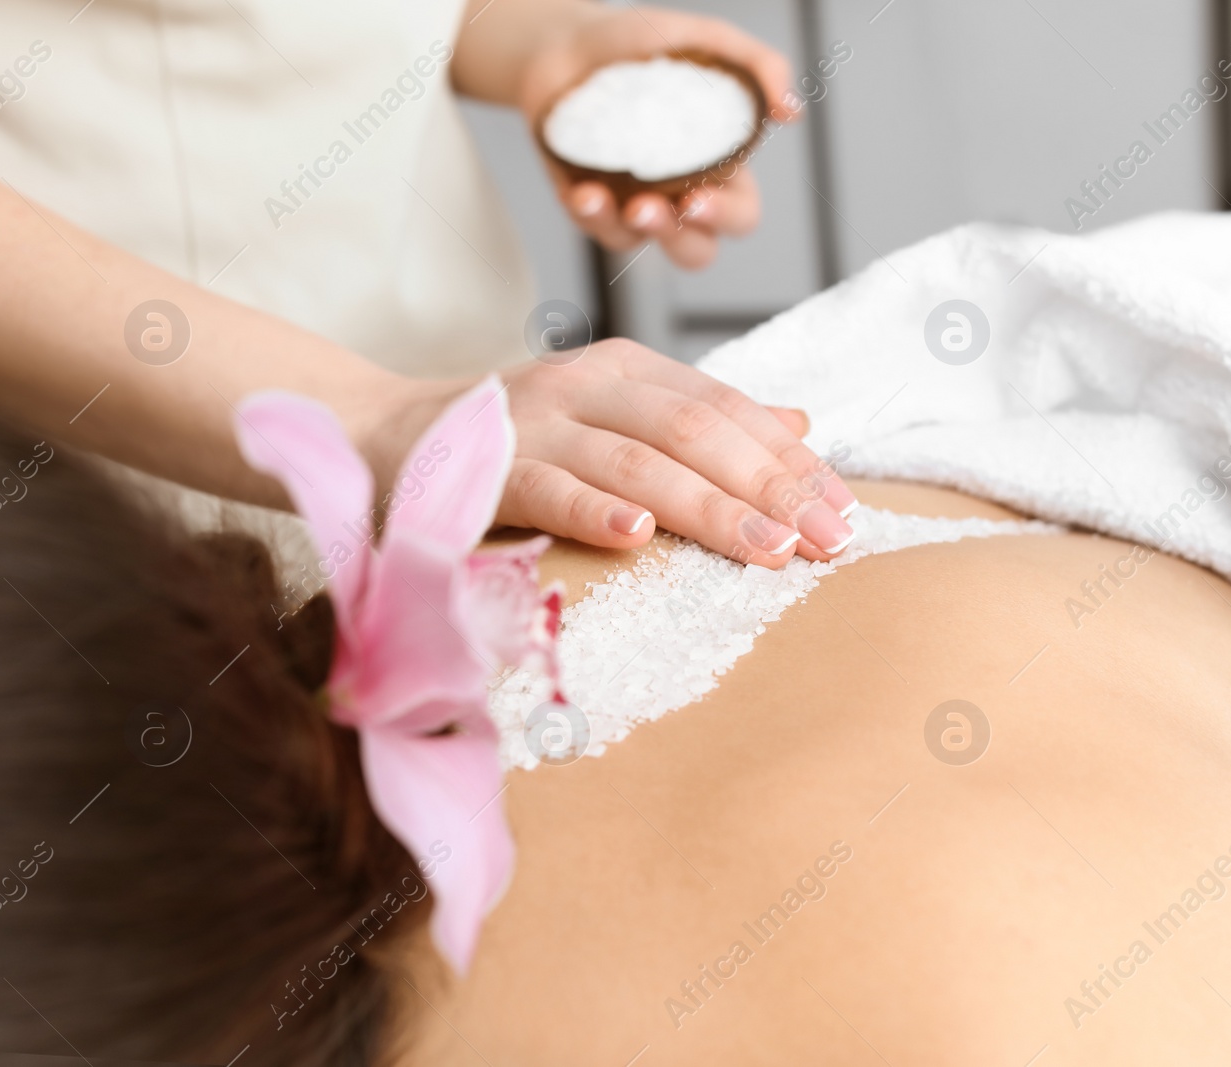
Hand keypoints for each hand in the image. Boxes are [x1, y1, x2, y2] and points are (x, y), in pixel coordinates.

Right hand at [489, 340, 858, 567]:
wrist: (387, 435)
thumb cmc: (517, 440)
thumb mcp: (614, 418)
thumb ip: (699, 420)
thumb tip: (798, 423)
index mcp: (626, 370)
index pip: (727, 409)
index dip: (790, 459)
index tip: (843, 509)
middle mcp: (586, 385)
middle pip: (696, 431)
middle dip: (770, 487)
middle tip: (827, 540)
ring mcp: (535, 425)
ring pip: (638, 461)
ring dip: (710, 508)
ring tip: (768, 550)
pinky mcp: (486, 470)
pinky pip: (549, 489)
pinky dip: (594, 510)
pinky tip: (638, 535)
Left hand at [515, 5, 797, 269]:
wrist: (568, 39)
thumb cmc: (643, 42)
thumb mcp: (707, 41)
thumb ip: (758, 67)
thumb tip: (792, 112)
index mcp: (718, 169)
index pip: (740, 215)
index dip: (726, 217)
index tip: (698, 197)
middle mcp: (677, 195)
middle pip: (696, 250)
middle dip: (680, 238)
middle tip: (656, 207)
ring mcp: (630, 203)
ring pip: (639, 244)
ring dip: (628, 228)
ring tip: (611, 198)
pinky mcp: (588, 202)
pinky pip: (593, 225)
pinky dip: (588, 210)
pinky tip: (582, 190)